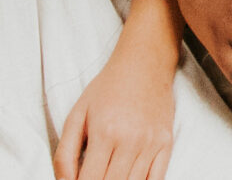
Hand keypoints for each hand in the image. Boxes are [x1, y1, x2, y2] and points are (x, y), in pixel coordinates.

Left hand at [54, 37, 176, 179]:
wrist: (145, 63)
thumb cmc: (107, 88)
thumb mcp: (77, 115)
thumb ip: (65, 154)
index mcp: (104, 133)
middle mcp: (130, 141)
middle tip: (93, 176)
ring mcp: (151, 144)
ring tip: (108, 175)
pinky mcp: (167, 144)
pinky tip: (128, 179)